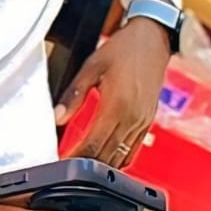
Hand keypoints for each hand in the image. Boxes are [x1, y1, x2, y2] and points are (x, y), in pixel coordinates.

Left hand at [54, 18, 170, 167]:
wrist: (153, 39)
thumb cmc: (123, 49)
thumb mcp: (92, 66)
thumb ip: (74, 94)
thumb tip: (57, 116)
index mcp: (117, 105)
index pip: (94, 145)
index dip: (77, 159)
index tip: (63, 165)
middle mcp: (132, 118)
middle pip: (107, 157)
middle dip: (87, 167)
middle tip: (68, 171)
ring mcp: (142, 122)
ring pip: (121, 157)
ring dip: (102, 167)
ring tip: (83, 170)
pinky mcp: (148, 122)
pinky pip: (133, 150)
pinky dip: (119, 159)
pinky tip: (106, 160)